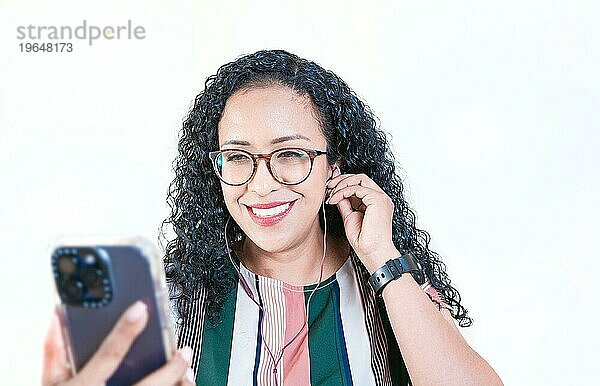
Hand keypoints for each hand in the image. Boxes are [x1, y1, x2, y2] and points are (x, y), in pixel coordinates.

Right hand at [41, 301, 195, 385]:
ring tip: (187, 372)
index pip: (108, 355)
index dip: (125, 331)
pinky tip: (181, 385)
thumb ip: (55, 350)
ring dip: (178, 385)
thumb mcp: (52, 383)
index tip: (140, 308)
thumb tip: (59, 316)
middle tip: (184, 352)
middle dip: (171, 369)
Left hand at [325, 170, 400, 272]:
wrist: (373, 253)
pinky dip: (343, 191)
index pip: (360, 185)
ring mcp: (381, 198)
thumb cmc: (365, 243)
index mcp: (376, 203)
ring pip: (359, 179)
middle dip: (342, 180)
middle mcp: (380, 198)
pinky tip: (335, 199)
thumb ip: (345, 205)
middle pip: (360, 178)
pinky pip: (357, 188)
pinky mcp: (378, 200)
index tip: (330, 190)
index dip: (344, 184)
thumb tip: (337, 196)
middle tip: (328, 187)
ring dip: (341, 184)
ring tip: (330, 194)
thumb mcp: (350, 218)